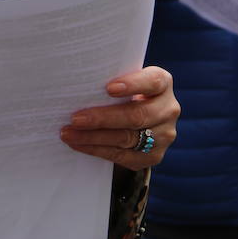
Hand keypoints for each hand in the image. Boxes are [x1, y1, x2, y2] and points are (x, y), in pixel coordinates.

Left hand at [60, 67, 177, 170]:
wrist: (139, 121)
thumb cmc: (124, 94)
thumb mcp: (124, 82)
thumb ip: (111, 82)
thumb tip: (77, 86)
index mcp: (162, 83)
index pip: (153, 81)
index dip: (132, 84)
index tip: (108, 88)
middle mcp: (168, 109)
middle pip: (136, 116)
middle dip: (102, 118)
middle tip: (75, 119)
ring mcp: (164, 135)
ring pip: (127, 138)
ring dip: (94, 137)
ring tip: (69, 134)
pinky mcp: (154, 156)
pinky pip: (123, 156)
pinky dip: (97, 150)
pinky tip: (79, 145)